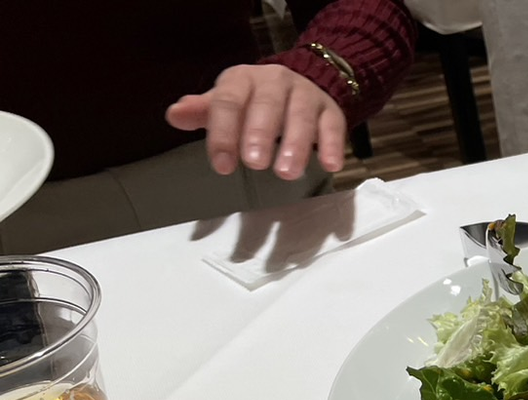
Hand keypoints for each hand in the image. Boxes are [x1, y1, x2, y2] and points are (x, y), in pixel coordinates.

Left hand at [165, 64, 347, 179]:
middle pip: (267, 105)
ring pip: (301, 116)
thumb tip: (175, 115)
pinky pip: (333, 126)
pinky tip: (331, 165)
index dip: (224, 133)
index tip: (222, 166)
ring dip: (296, 144)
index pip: (229, 102)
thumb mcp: (227, 102)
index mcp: (242, 79)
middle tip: (255, 163)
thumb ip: (204, 112)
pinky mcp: (331, 110)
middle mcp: (275, 81)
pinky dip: (333, 145)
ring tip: (288, 172)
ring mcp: (305, 94)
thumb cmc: (254, 102)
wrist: (299, 85)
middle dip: (260, 134)